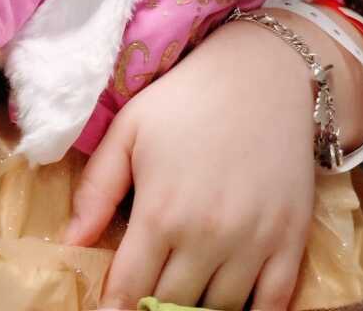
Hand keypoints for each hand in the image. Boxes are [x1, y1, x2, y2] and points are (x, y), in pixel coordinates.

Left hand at [64, 18, 318, 310]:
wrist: (262, 74)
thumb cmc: (186, 98)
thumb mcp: (129, 130)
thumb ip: (97, 189)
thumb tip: (72, 242)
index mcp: (161, 212)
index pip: (130, 289)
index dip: (116, 307)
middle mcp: (208, 237)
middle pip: (174, 304)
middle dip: (154, 306)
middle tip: (146, 294)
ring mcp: (254, 244)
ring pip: (220, 310)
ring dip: (198, 308)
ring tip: (183, 294)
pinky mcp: (291, 242)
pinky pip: (272, 307)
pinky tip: (229, 302)